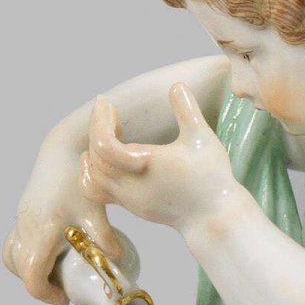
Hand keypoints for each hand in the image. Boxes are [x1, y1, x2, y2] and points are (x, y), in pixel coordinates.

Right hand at [2, 184, 126, 304]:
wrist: (62, 150)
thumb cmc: (78, 179)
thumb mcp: (95, 211)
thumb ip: (106, 238)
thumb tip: (119, 262)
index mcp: (40, 233)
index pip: (33, 277)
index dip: (47, 295)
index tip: (65, 301)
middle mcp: (25, 228)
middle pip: (21, 271)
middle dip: (41, 286)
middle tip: (64, 291)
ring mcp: (20, 221)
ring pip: (13, 258)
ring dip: (31, 272)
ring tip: (57, 273)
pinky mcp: (22, 215)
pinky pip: (15, 244)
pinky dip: (28, 257)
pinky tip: (52, 254)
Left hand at [81, 85, 234, 231]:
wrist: (213, 219)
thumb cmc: (211, 179)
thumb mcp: (202, 139)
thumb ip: (187, 110)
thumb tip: (176, 86)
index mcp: (144, 166)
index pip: (103, 144)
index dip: (100, 120)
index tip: (106, 103)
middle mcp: (130, 186)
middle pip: (94, 157)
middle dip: (97, 129)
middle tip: (110, 111)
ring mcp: (128, 200)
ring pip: (92, 175)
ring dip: (94, 151)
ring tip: (110, 132)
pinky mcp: (131, 206)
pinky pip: (96, 191)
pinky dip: (93, 172)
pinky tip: (107, 158)